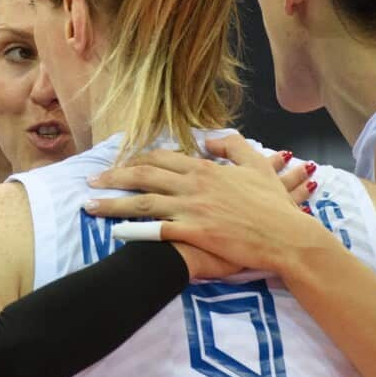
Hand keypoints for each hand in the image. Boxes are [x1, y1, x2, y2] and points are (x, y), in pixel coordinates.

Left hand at [85, 135, 334, 276]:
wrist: (286, 237)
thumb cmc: (273, 204)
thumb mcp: (257, 166)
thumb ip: (233, 147)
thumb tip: (210, 139)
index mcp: (205, 168)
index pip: (161, 158)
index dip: (136, 159)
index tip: (118, 162)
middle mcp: (193, 186)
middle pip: (143, 176)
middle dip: (113, 177)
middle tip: (90, 181)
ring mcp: (192, 210)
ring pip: (142, 202)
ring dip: (112, 203)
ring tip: (89, 205)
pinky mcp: (194, 234)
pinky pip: (157, 230)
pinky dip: (134, 231)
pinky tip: (116, 233)